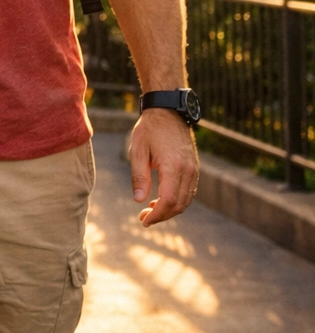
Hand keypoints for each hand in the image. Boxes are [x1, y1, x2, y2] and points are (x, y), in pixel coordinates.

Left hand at [129, 107, 198, 226]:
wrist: (168, 112)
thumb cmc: (149, 129)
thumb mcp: (138, 150)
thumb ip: (139, 176)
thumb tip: (138, 200)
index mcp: (173, 166)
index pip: (169, 200)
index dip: (157, 215)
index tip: (144, 220)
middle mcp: (188, 170)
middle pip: (179, 204)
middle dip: (162, 216)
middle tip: (144, 218)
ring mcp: (194, 169)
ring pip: (186, 200)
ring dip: (170, 210)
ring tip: (150, 210)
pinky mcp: (194, 167)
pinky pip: (189, 191)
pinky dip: (177, 200)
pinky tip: (161, 200)